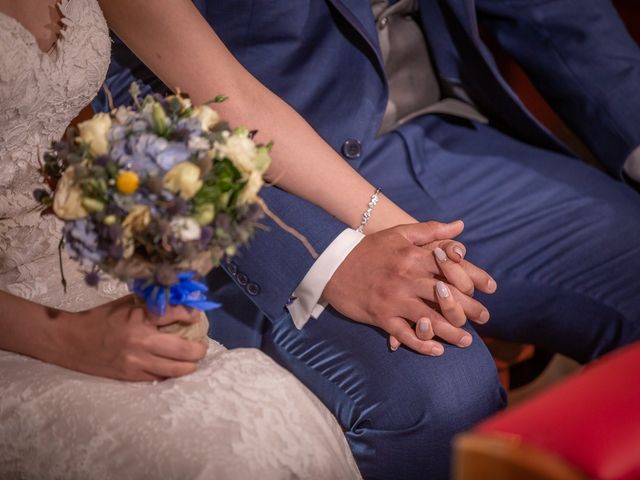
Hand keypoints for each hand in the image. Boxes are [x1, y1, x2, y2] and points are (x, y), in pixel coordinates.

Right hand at [51, 295, 206, 380]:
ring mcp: (137, 362)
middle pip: (184, 350)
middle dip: (199, 349)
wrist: (70, 341)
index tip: (197, 316)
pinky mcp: (131, 377)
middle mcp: (141, 342)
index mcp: (139, 318)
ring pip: (176, 370)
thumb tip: (179, 300)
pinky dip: (171, 374)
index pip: (175, 314)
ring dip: (190, 365)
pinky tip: (174, 368)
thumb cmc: (101, 318)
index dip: (191, 314)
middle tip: (201, 346)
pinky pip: (160, 378)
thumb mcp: (126, 303)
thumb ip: (151, 303)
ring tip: (193, 359)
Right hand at [323, 221, 495, 355]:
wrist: (333, 265)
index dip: (475, 278)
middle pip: (446, 297)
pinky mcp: (380, 317)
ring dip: (451, 332)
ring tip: (467, 340)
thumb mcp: (398, 234)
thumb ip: (431, 230)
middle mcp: (406, 279)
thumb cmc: (369, 249)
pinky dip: (422, 345)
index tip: (491, 288)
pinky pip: (405, 335)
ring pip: (429, 320)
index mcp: (413, 257)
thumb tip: (460, 226)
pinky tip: (437, 351)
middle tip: (484, 317)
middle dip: (470, 309)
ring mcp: (393, 300)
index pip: (452, 268)